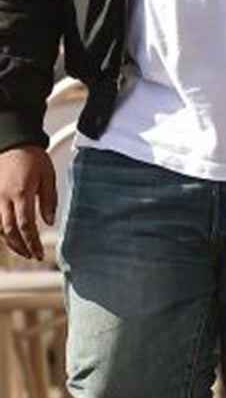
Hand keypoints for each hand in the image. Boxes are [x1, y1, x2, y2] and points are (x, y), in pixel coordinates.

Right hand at [0, 146, 57, 260]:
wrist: (12, 141)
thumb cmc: (32, 157)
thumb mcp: (48, 176)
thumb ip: (48, 200)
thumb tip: (49, 222)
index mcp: (20, 193)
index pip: (25, 225)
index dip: (32, 242)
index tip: (38, 253)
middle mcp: (2, 197)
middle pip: (8, 230)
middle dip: (20, 247)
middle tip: (31, 256)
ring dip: (9, 241)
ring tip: (22, 250)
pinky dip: (0, 230)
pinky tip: (8, 236)